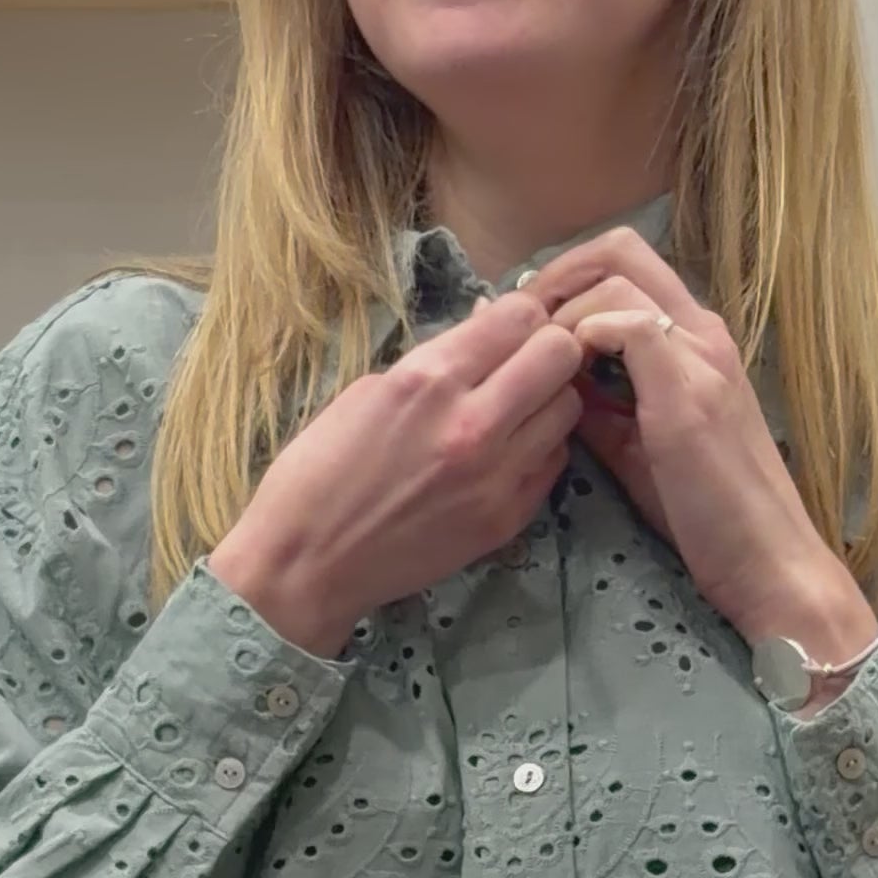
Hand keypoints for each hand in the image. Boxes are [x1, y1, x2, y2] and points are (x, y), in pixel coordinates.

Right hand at [206, 289, 587, 656]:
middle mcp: (474, 423)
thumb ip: (438, 359)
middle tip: (521, 363)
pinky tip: (505, 452)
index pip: (522, 315)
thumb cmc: (319, 470)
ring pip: (569, 408)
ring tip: (513, 409)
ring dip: (547, 399)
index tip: (506, 328)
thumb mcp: (369, 391)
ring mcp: (498, 476)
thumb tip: (487, 325)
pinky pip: (554, 460)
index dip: (520, 313)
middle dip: (546, 348)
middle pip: (561, 355)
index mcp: (430, 379)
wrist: (308, 564)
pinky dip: (539, 447)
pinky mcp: (509, 518)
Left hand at [521, 226, 877, 669]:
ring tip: (534, 359)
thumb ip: (596, 403)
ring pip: (618, 277)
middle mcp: (701, 331)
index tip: (525, 323)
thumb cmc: (705, 512)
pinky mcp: (689, 391)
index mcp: (691, 340)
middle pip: (621, 247)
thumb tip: (541, 375)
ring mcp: (700, 355)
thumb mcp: (635, 444)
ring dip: (562, 311)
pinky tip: (568, 380)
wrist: (767, 560)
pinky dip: (585, 338)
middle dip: (556, 273)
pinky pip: (627, 325)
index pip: (624, 264)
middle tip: (518, 323)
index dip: (566, 280)